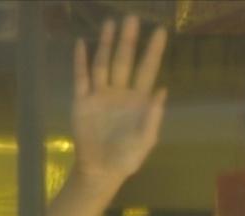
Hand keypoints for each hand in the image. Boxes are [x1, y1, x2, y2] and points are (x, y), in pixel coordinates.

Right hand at [71, 16, 167, 183]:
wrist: (101, 170)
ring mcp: (100, 95)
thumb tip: (163, 89)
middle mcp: (119, 92)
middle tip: (132, 17)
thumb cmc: (127, 158)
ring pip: (103, 64)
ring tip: (110, 23)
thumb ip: (154, 116)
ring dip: (105, 44)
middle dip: (128, 40)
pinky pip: (81, 78)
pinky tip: (81, 44)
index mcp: (138, 100)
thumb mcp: (145, 140)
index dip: (153, 51)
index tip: (160, 31)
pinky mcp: (82, 101)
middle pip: (124, 60)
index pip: (147, 70)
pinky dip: (81, 61)